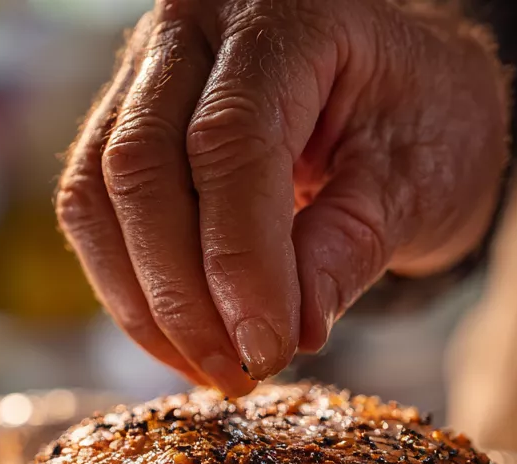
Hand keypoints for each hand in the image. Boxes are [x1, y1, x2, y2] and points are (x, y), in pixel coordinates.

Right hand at [56, 0, 508, 394]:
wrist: (400, 84)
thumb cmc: (424, 116)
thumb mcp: (423, 175)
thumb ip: (355, 242)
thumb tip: (291, 330)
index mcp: (288, 13)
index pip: (232, 142)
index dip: (240, 260)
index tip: (266, 350)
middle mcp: (197, 22)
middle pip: (142, 165)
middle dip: (182, 293)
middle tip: (236, 373)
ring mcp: (146, 67)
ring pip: (97, 192)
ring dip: (144, 300)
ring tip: (209, 368)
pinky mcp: (121, 118)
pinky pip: (92, 209)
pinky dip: (129, 285)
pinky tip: (179, 338)